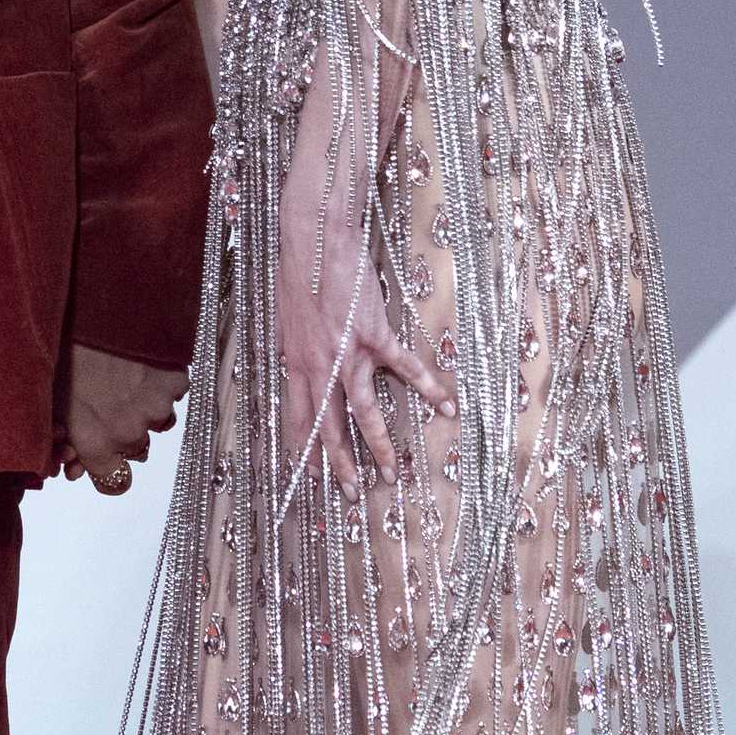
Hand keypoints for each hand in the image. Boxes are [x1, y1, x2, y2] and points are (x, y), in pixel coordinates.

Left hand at [52, 342, 186, 487]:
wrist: (92, 302)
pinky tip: (143, 363)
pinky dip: (162, 383)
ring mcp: (159, 406)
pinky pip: (173, 392)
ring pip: (158, 421)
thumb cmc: (62, 348)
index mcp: (97, 442)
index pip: (115, 482)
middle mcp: (132, 432)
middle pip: (135, 448)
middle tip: (107, 399)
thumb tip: (68, 467)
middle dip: (122, 430)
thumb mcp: (48, 397)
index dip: (104, 465)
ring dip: (145, 407)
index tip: (97, 448)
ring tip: (125, 376)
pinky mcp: (177, 380)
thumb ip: (59, 439)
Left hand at [278, 177, 451, 502]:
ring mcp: (348, 352)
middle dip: (339, 465)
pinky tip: (448, 407)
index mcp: (295, 362)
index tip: (307, 478)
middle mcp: (319, 365)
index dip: (302, 450)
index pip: (297, 418)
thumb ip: (298, 347)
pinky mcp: (375, 334)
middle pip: (327, 426)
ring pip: (363, 412)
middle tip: (351, 495)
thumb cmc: (298, 273)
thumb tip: (301, 364)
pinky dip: (429, 388)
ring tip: (392, 473)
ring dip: (379, 445)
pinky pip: (406, 369)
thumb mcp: (287, 318)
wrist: (313, 239)